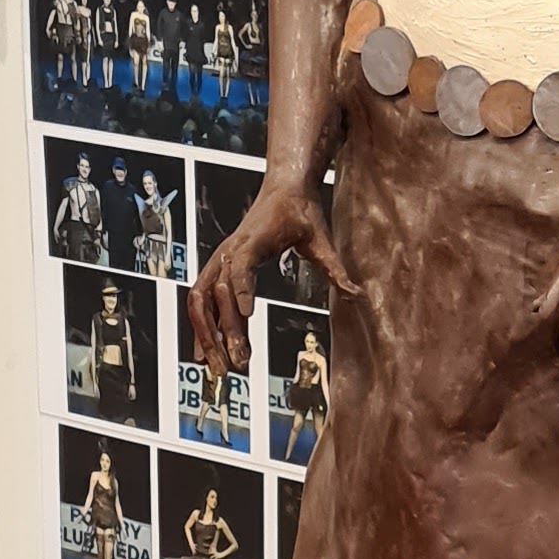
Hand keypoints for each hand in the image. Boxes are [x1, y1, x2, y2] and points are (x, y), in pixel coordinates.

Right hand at [189, 177, 349, 373]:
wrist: (282, 189)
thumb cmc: (300, 211)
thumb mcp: (321, 239)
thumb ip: (335, 269)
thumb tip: (357, 295)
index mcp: (252, 241)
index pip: (239, 266)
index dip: (240, 289)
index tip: (248, 315)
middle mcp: (228, 251)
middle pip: (214, 292)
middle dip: (221, 331)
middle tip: (237, 365)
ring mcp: (219, 260)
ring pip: (200, 300)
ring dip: (205, 335)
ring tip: (218, 369)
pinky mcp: (218, 268)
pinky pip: (201, 300)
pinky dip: (202, 327)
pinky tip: (207, 355)